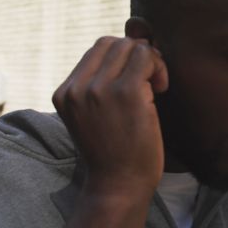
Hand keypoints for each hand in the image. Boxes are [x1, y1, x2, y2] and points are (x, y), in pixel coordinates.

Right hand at [52, 36, 167, 190]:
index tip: (138, 79)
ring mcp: (99, 88)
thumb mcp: (93, 116)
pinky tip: (162, 89)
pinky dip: (159, 68)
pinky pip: (147, 57)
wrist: (120, 185)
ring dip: (151, 61)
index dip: (123, 56)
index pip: (97, 49)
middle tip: (151, 81)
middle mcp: (77, 87)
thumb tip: (129, 49)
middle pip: (114, 43)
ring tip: (157, 86)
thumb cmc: (114, 153)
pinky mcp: (126, 92)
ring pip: (132, 47)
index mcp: (65, 92)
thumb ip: (97, 86)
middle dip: (138, 55)